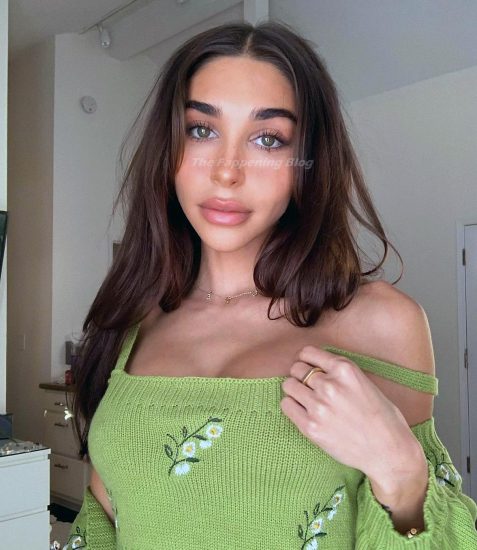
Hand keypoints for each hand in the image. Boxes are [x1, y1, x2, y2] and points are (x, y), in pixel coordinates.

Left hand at [280, 345, 423, 485]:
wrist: (388, 451)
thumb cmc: (382, 417)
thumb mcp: (364, 382)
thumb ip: (339, 372)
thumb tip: (314, 366)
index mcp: (345, 369)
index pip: (308, 353)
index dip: (307, 360)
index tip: (309, 367)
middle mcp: (330, 384)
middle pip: (297, 368)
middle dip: (300, 375)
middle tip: (308, 386)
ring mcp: (319, 406)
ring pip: (289, 385)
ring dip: (295, 390)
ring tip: (305, 399)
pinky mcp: (311, 427)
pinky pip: (286, 405)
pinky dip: (291, 406)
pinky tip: (303, 411)